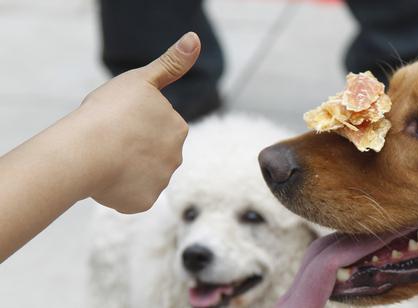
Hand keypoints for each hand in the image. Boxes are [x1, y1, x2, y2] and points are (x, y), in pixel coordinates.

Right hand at [74, 32, 199, 212]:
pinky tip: (104, 179)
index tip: (119, 121)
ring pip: (140, 175)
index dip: (134, 124)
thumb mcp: (142, 79)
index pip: (157, 128)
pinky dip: (117, 191)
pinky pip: (130, 196)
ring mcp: (161, 181)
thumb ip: (171, 63)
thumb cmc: (110, 111)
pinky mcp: (144, 201)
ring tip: (104, 159)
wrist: (86, 150)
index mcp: (178, 128)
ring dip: (125, 170)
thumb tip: (194, 40)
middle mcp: (176, 157)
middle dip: (133, 149)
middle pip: (151, 153)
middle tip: (109, 141)